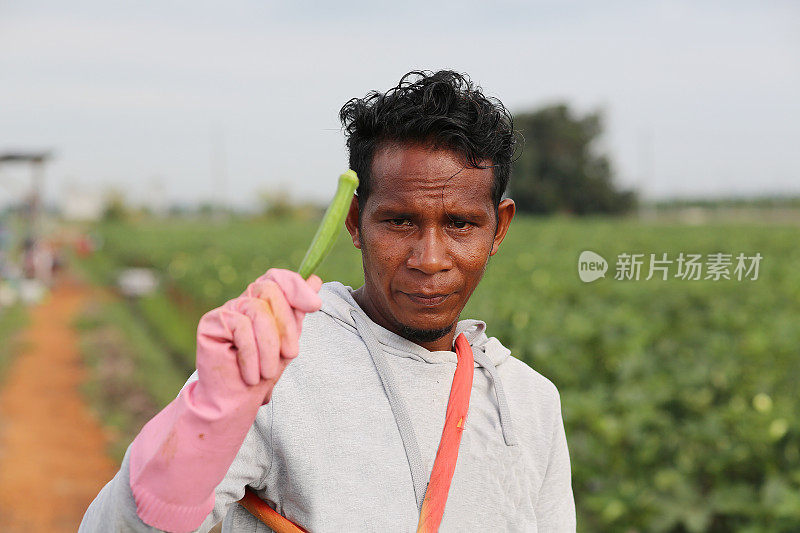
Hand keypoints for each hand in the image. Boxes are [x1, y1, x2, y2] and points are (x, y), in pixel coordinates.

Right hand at [129, 269, 322, 530]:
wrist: (234, 403)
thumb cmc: (262, 375)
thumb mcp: (287, 343)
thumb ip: (298, 313)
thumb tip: (316, 279)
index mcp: (264, 303)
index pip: (278, 278)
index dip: (297, 286)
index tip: (316, 305)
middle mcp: (244, 301)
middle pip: (269, 289)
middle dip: (286, 323)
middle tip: (291, 354)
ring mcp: (227, 310)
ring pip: (257, 310)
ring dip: (269, 346)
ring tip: (268, 373)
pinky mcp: (211, 322)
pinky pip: (240, 326)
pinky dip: (250, 354)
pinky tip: (250, 374)